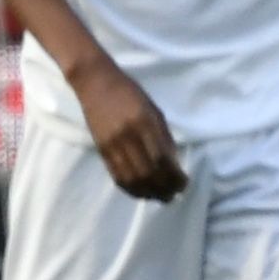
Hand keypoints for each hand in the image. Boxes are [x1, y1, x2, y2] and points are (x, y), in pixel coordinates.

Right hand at [73, 60, 187, 200]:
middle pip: (148, 173)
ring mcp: (113, 144)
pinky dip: (130, 188)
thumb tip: (173, 163)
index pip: (163, 159)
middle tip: (173, 195)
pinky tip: (140, 192)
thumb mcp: (153, 109)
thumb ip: (163, 136)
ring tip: (159, 197)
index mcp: (145, 122)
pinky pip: (116, 175)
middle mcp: (128, 136)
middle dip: (163, 188)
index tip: (184, 184)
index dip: (175, 177)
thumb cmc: (129, 92)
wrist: (95, 82)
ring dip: (148, 192)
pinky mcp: (101, 149)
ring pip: (132, 178)